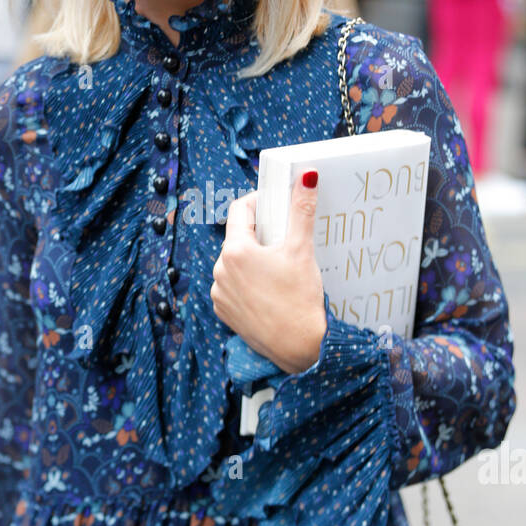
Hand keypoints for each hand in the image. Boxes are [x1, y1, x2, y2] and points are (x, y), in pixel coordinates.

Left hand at [210, 169, 326, 375]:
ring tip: (279, 267)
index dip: (259, 202)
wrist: (299, 348)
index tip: (276, 203)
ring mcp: (219, 294)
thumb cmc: (300, 299)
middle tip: (285, 238)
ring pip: (235, 263)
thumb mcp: (302, 250)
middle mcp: (219, 271)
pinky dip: (248, 283)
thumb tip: (306, 177)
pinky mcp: (224, 313)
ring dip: (253, 260)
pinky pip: (233, 287)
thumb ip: (301, 211)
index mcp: (235, 251)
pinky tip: (269, 289)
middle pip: (238, 238)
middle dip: (260, 234)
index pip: (240, 210)